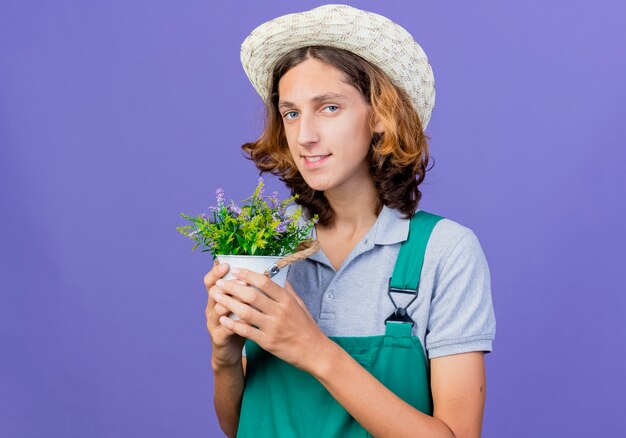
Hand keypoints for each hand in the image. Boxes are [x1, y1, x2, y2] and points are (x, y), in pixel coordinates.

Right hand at [204, 262, 249, 368]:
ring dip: (232, 303)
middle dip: (229, 285)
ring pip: (218, 309)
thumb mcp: (240, 305)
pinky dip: (237, 324)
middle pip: (213, 292)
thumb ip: (246, 290)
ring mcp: (213, 323)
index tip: (227, 264)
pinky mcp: (218, 338)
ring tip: (247, 300)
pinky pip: (226, 329)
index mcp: (216, 297)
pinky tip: (249, 321)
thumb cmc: (238, 323)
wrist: (229, 351)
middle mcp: (211, 308)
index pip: (210, 280)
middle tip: (243, 281)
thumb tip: (261, 271)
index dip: (215, 272)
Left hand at [213, 267, 331, 373]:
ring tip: (217, 297)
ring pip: (246, 312)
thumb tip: (281, 278)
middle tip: (219, 283)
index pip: (265, 282)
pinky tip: (223, 320)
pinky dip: (233, 325)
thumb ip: (288, 291)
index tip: (235, 271)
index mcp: (287, 300)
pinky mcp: (268, 342)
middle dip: (233, 287)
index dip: (248, 275)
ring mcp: (273, 327)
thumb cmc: (307, 328)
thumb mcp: (301, 305)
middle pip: (251, 295)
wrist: (314, 352)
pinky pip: (247, 331)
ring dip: (229, 303)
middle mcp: (279, 311)